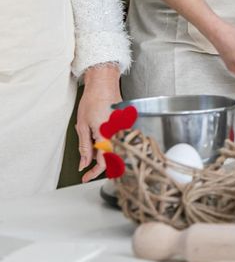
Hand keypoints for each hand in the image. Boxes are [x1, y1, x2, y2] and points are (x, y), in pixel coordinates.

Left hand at [76, 64, 120, 182]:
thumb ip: (84, 147)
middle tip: (88, 168)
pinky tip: (100, 139)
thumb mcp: (82, 126)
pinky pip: (119, 139)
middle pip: (112, 158)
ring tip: (92, 149)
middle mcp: (118, 133)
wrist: (104, 84)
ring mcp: (124, 128)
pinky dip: (110, 144)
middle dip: (99, 165)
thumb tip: (83, 163)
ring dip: (105, 154)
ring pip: (116, 149)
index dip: (93, 172)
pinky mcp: (125, 124)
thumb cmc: (92, 101)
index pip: (103, 162)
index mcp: (107, 136)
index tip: (85, 177)